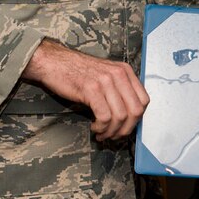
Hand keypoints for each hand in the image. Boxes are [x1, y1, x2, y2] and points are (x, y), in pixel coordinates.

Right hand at [21, 38, 148, 140]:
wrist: (54, 62)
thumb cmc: (78, 72)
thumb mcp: (106, 75)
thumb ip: (119, 90)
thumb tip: (128, 117)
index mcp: (125, 71)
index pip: (144, 100)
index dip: (137, 119)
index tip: (126, 127)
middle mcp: (119, 74)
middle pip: (135, 111)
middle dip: (126, 129)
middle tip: (114, 136)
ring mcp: (105, 81)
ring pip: (120, 116)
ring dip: (111, 131)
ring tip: (102, 133)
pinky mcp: (91, 89)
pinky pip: (104, 116)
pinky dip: (101, 128)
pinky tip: (94, 127)